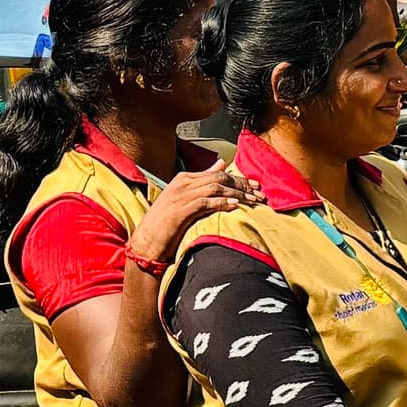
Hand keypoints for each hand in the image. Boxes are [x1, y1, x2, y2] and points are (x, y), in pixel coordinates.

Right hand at [126, 156, 250, 269]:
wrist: (146, 242)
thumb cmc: (166, 225)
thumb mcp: (184, 201)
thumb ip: (202, 183)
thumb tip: (222, 164)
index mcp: (183, 178)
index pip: (218, 174)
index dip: (239, 179)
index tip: (255, 186)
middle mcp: (183, 183)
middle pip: (219, 178)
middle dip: (242, 185)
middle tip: (260, 193)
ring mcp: (181, 195)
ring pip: (216, 188)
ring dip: (237, 194)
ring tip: (253, 200)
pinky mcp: (181, 209)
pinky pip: (206, 202)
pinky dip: (221, 202)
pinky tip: (235, 206)